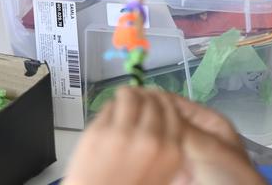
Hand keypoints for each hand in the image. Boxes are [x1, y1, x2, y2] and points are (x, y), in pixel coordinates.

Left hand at [63, 87, 189, 184]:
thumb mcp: (161, 175)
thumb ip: (165, 147)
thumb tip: (161, 119)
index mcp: (170, 153)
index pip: (172, 110)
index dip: (163, 102)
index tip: (156, 100)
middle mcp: (150, 139)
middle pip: (152, 101)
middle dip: (146, 97)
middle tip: (139, 99)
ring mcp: (123, 133)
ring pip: (131, 96)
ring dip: (128, 96)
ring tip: (124, 100)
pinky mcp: (99, 130)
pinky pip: (110, 106)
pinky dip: (111, 106)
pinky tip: (110, 114)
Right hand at [63, 87, 263, 184]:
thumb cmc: (232, 179)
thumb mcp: (208, 147)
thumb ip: (180, 126)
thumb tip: (150, 105)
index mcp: (206, 124)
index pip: (174, 104)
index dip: (153, 98)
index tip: (128, 96)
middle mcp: (194, 138)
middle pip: (164, 121)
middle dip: (144, 118)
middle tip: (119, 113)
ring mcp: (185, 158)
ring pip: (158, 142)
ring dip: (142, 138)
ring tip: (120, 131)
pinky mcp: (175, 176)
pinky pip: (157, 163)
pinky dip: (144, 158)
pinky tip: (129, 154)